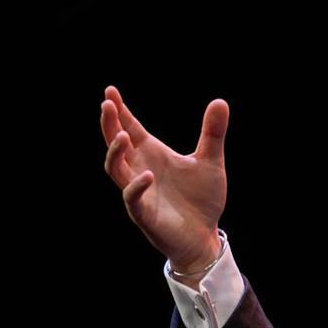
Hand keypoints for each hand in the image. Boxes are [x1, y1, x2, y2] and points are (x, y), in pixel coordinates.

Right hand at [100, 85, 228, 269]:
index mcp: (152, 155)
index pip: (131, 128)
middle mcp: (140, 170)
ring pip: (116, 170)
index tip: (111, 91)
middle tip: (107, 105)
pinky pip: (133, 200)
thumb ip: (213, 133)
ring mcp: (140, 193)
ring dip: (115, 153)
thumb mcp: (211, 161)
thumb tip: (220, 101)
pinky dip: (137, 187)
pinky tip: (148, 175)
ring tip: (123, 136)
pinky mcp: (145, 215)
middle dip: (110, 125)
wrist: (205, 237)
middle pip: (116, 145)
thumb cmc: (201, 199)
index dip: (120, 111)